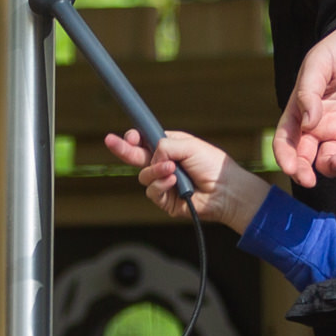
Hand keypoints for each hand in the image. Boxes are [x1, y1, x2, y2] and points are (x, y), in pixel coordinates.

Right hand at [101, 128, 265, 232]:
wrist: (226, 191)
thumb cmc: (214, 166)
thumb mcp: (189, 145)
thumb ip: (166, 145)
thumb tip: (153, 155)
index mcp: (171, 147)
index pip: (146, 141)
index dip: (135, 137)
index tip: (130, 135)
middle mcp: (165, 164)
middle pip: (137, 156)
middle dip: (123, 148)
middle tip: (110, 140)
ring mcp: (164, 182)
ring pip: (144, 175)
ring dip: (155, 170)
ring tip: (171, 169)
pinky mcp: (165, 200)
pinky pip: (152, 191)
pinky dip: (161, 185)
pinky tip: (173, 181)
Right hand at [275, 25, 335, 188]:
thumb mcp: (319, 62)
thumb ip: (309, 91)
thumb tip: (308, 123)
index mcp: (300, 109)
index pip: (286, 139)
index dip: (284, 156)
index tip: (291, 168)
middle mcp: (318, 124)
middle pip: (304, 157)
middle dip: (303, 172)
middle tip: (308, 179)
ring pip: (330, 161)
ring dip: (331, 167)